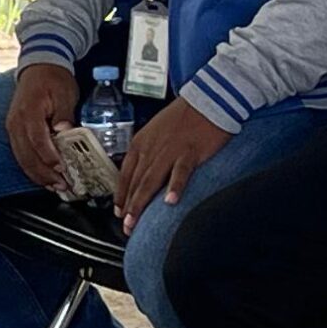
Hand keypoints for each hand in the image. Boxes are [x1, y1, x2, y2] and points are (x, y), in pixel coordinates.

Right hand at [6, 63, 79, 192]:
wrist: (39, 66)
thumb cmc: (53, 79)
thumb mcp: (65, 92)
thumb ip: (64, 113)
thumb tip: (65, 131)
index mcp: (30, 111)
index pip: (37, 139)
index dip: (49, 157)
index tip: (61, 168)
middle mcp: (16, 122)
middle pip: (27, 155)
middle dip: (44, 174)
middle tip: (61, 186)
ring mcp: (13, 127)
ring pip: (22, 158)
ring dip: (38, 175)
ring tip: (54, 187)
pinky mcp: (15, 131)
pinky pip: (21, 154)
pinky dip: (32, 168)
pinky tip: (44, 177)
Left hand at [115, 100, 231, 225]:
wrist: (207, 100)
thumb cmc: (183, 117)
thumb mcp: (156, 132)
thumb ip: (148, 153)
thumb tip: (141, 175)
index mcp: (141, 143)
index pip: (125, 174)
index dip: (121, 195)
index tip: (119, 212)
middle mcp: (151, 148)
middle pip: (136, 182)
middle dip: (129, 207)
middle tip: (126, 227)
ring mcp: (170, 151)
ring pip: (151, 180)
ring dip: (141, 203)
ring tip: (136, 221)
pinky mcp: (190, 152)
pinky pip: (180, 172)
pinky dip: (174, 187)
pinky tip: (170, 202)